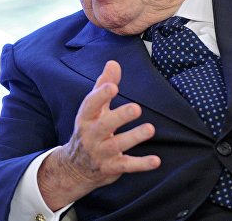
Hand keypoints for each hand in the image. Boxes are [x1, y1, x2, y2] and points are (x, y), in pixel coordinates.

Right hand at [38, 60, 159, 209]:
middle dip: (120, 116)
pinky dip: (141, 164)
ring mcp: (101, 153)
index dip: (100, 95)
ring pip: (117, 145)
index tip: (112, 86)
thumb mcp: (93, 109)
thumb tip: (113, 62)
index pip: (91, 105)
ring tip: (150, 129)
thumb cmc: (89, 130)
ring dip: (134, 137)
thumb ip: (104, 86)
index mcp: (86, 118)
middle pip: (105, 125)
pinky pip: (127, 166)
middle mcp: (91, 135)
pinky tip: (156, 160)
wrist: (75, 168)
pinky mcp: (111, 167)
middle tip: (137, 108)